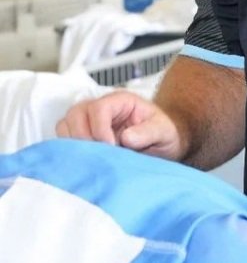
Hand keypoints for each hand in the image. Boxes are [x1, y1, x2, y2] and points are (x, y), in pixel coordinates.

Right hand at [56, 90, 183, 159]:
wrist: (163, 143)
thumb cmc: (164, 133)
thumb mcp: (164, 132)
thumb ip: (148, 132)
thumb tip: (126, 138)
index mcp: (122, 101)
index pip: (99, 108)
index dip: (100, 129)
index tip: (110, 147)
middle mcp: (102, 107)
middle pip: (76, 113)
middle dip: (83, 137)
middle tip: (98, 155)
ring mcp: (90, 120)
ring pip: (66, 124)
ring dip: (74, 143)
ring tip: (92, 158)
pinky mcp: (85, 135)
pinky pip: (66, 138)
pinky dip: (70, 149)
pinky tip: (86, 161)